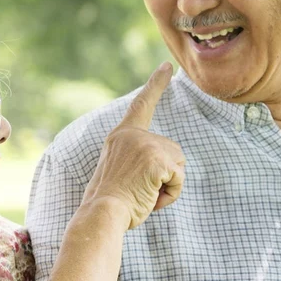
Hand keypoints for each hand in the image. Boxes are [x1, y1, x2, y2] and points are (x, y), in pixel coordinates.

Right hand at [82, 62, 184, 228]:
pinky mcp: (157, 159)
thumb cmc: (110, 202)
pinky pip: (179, 178)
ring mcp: (145, 145)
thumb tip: (169, 165)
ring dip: (168, 185)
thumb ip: (137, 158)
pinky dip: (171, 194)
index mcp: (121, 135)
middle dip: (166, 174)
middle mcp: (132, 135)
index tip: (167, 66)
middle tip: (141, 190)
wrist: (102, 214)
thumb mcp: (120, 171)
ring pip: (178, 164)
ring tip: (144, 195)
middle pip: (172, 149)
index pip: (141, 104)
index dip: (156, 84)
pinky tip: (151, 198)